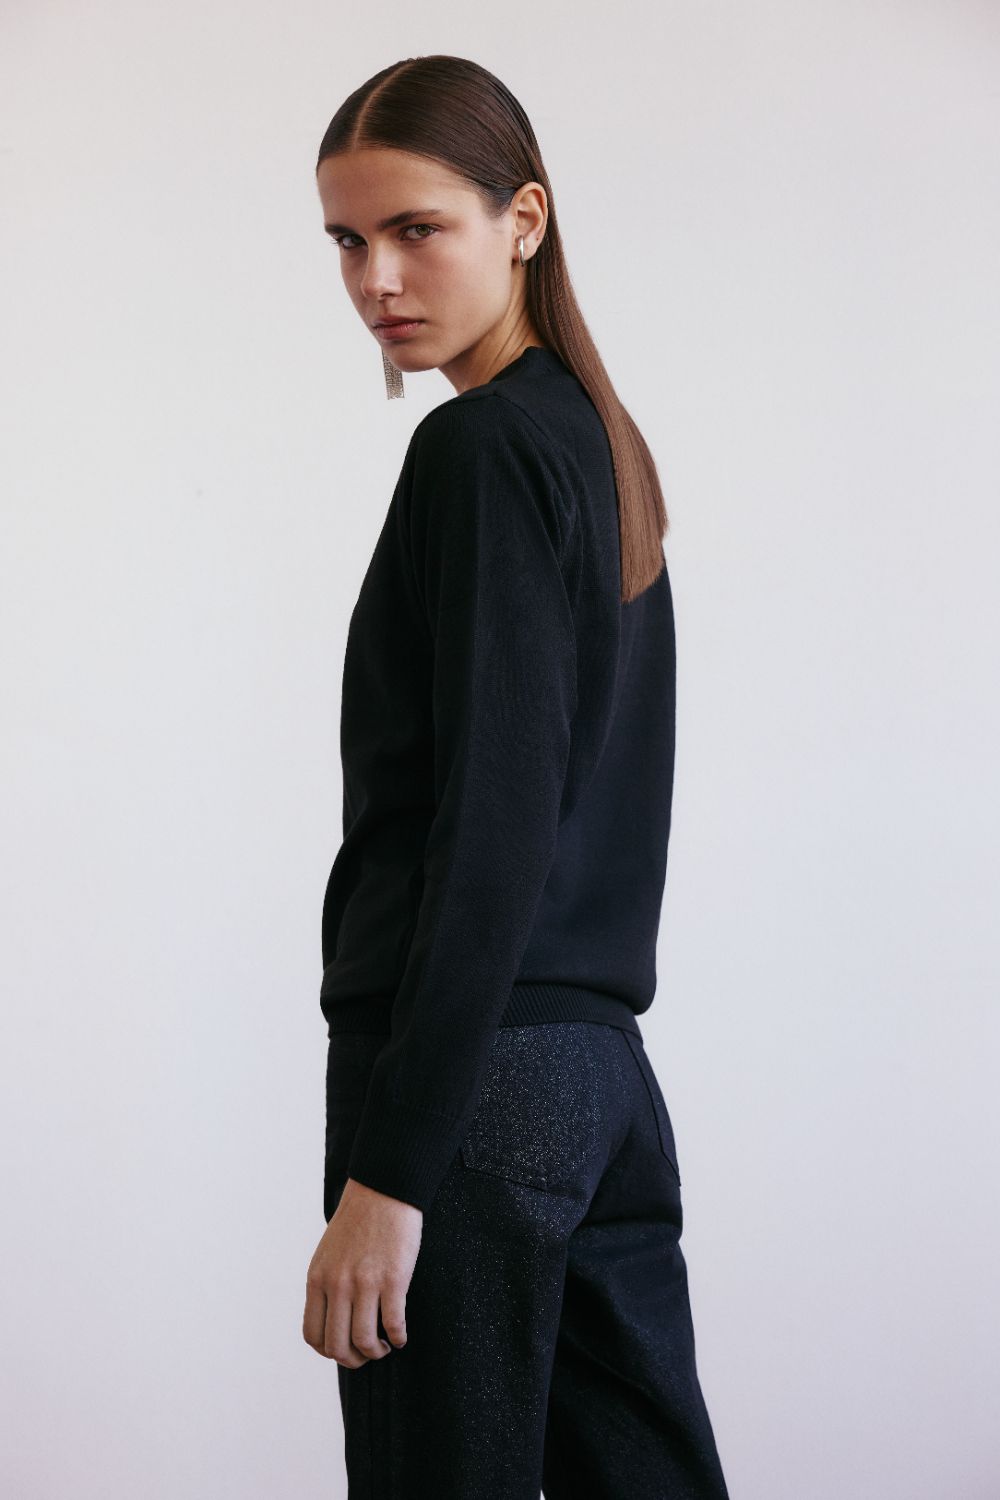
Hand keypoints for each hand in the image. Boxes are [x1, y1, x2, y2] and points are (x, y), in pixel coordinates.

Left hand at [303, 1176, 422, 1367]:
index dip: (329, 1351)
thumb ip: (326, 1285)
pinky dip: (398, 1338)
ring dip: (376, 1351)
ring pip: (365, 1340)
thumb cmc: (358, 1221)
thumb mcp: (328, 1253)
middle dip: (353, 1359)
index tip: (345, 1348)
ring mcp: (364, 1283)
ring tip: (385, 1345)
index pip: (313, 1335)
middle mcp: (337, 1285)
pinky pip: (393, 1324)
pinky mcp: (393, 1279)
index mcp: (317, 1279)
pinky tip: (401, 1335)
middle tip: (367, 1354)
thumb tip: (333, 1320)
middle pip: (337, 1345)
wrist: (383, 1190)